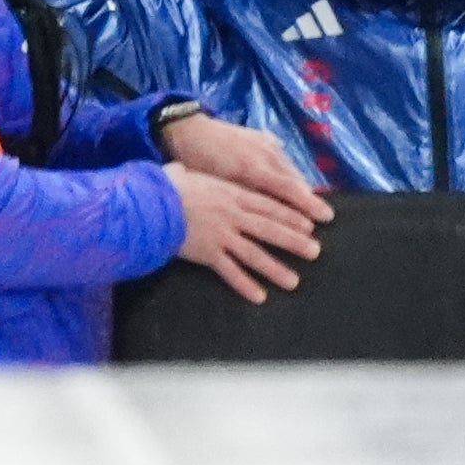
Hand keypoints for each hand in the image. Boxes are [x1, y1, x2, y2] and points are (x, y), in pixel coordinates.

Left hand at [161, 113, 333, 224]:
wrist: (188, 129)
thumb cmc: (197, 162)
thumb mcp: (216, 183)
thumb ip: (243, 196)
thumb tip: (268, 213)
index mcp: (252, 168)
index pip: (289, 189)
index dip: (308, 204)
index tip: (325, 217)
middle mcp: (265, 154)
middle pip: (295, 179)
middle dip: (310, 198)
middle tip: (325, 216)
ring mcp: (266, 143)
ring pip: (291, 168)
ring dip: (300, 186)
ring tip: (311, 203)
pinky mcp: (264, 137)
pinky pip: (283, 158)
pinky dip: (289, 172)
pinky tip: (292, 181)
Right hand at [162, 162, 323, 303]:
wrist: (149, 204)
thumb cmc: (168, 186)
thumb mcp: (190, 173)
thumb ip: (200, 176)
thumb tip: (187, 168)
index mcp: (232, 194)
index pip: (268, 206)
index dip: (291, 216)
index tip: (309, 225)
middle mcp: (232, 215)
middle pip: (269, 229)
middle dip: (294, 242)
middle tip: (315, 252)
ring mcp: (221, 236)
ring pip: (255, 254)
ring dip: (276, 268)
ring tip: (294, 281)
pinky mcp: (207, 254)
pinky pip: (230, 272)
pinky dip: (245, 284)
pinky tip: (259, 296)